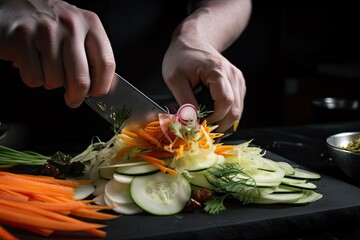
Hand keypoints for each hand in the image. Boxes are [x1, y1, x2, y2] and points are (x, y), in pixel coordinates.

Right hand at [0, 0, 114, 107]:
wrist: (18, 2)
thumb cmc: (54, 22)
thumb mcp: (81, 31)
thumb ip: (95, 56)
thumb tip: (108, 86)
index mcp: (90, 23)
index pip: (106, 64)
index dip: (102, 87)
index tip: (96, 94)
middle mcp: (70, 25)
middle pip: (81, 79)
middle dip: (77, 96)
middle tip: (73, 99)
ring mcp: (45, 31)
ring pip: (55, 81)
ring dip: (51, 82)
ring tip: (47, 67)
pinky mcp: (21, 39)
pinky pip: (34, 78)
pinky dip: (33, 79)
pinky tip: (33, 64)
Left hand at [162, 34, 245, 132]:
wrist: (192, 41)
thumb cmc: (180, 58)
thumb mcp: (174, 79)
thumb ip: (185, 102)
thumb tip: (193, 124)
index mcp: (218, 72)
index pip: (225, 103)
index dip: (214, 118)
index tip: (199, 122)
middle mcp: (233, 75)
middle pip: (235, 110)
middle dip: (220, 123)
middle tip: (202, 126)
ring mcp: (238, 79)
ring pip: (238, 110)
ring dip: (223, 120)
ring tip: (206, 119)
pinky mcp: (238, 83)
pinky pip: (237, 105)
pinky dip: (226, 113)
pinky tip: (212, 113)